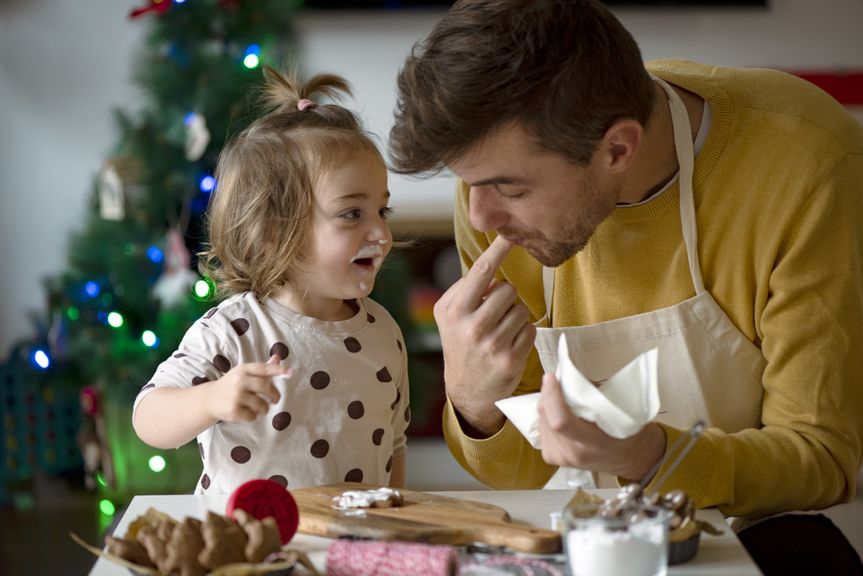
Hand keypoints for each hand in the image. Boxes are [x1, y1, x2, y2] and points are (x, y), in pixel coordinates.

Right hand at [206, 355, 289, 422]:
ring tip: (261, 409)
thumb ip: (263, 368)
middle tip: (275, 400)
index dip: (278, 370)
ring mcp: (236, 396)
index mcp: (243, 369)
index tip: (291, 372)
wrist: (209, 399)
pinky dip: (253, 417)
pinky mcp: (233, 410)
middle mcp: (239, 380)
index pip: (264, 368)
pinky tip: (247, 413)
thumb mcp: (244, 373)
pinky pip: (252, 416)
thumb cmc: (232, 384)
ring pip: (261, 404)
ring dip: (264, 409)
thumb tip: (278, 357)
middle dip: (275, 395)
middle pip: (266, 387)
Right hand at [434, 235, 536, 435]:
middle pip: (507, 289)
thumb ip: (466, 289)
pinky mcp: (511, 359)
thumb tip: (491, 265)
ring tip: (499, 331)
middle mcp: (472, 326)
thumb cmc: (460, 342)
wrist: (467, 389)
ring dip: (515, 315)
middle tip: (494, 313)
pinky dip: (523, 333)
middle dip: (505, 297)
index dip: (498, 249)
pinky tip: (509, 344)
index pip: (482, 271)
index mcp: (454, 310)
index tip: (511, 234)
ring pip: (521, 309)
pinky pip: (530, 329)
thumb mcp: (450, 315)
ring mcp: (492, 344)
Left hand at [537, 373, 665, 480]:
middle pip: (546, 417)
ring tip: (564, 402)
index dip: (552, 396)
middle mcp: (572, 454)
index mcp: (593, 443)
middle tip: (560, 383)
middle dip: (549, 394)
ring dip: (548, 405)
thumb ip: (593, 396)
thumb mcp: (619, 413)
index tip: (551, 377)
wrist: (626, 459)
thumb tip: (569, 377)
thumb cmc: (627, 432)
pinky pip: (541, 428)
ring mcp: (559, 458)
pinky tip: (560, 415)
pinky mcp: (551, 457)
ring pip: (541, 420)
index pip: (561, 421)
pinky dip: (547, 416)